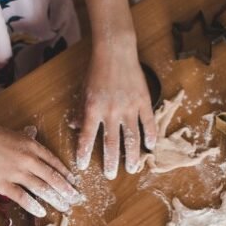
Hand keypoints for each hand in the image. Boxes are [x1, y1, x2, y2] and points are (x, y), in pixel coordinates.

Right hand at [0, 118, 81, 216]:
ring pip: (42, 189)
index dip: (66, 174)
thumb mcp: (13, 133)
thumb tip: (34, 131)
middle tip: (76, 200)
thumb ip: (26, 137)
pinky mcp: (3, 184)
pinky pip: (22, 197)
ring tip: (65, 208)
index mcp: (32, 146)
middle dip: (67, 190)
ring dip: (56, 199)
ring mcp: (16, 173)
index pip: (55, 162)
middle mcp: (28, 159)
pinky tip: (42, 212)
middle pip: (53, 178)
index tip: (74, 183)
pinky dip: (34, 206)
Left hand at [76, 40, 156, 178]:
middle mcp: (111, 111)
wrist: (116, 50)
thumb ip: (81, 110)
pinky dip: (150, 136)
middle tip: (110, 175)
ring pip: (132, 137)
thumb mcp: (84, 90)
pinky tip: (150, 147)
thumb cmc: (97, 69)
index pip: (86, 136)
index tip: (82, 166)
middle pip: (111, 143)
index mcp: (93, 108)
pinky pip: (148, 123)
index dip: (84, 153)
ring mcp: (130, 107)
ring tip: (132, 168)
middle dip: (110, 162)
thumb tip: (74, 127)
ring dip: (132, 155)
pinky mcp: (143, 101)